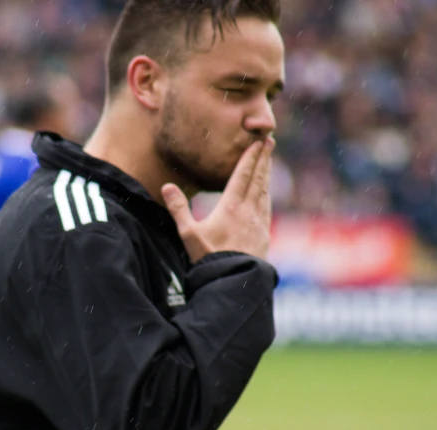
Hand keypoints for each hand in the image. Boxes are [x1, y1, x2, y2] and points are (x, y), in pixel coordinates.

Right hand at [161, 138, 274, 262]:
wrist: (233, 279)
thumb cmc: (209, 257)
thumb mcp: (188, 233)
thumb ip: (179, 209)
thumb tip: (167, 186)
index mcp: (230, 206)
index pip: (242, 175)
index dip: (250, 157)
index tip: (258, 142)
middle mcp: (248, 210)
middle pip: (257, 179)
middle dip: (263, 159)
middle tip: (269, 141)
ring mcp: (258, 222)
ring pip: (264, 191)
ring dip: (267, 174)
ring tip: (269, 161)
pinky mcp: (263, 234)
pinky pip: (267, 207)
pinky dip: (267, 194)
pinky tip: (266, 193)